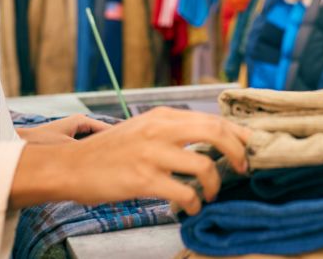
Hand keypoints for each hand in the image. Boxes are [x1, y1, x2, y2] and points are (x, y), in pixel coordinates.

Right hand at [10, 107, 250, 213]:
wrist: (71, 166)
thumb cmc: (110, 151)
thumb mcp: (143, 128)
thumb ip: (174, 129)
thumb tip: (211, 138)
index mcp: (163, 116)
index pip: (212, 119)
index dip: (238, 134)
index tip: (251, 146)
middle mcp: (160, 130)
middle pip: (215, 134)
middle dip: (237, 152)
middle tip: (242, 168)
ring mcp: (152, 154)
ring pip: (203, 166)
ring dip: (214, 185)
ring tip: (209, 194)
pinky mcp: (143, 179)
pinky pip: (183, 193)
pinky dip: (194, 203)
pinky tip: (190, 207)